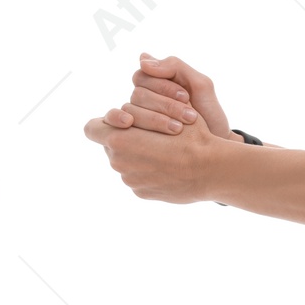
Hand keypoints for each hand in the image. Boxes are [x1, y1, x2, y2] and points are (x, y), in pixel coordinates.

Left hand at [83, 99, 224, 203]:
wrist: (213, 170)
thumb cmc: (191, 136)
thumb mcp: (166, 111)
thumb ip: (137, 112)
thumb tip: (125, 114)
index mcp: (119, 139)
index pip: (92, 128)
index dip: (106, 123)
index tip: (125, 123)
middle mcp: (118, 161)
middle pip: (111, 146)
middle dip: (127, 139)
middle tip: (154, 136)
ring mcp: (129, 179)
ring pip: (126, 162)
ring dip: (140, 156)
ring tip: (166, 153)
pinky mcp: (141, 193)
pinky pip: (138, 178)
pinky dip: (150, 173)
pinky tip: (170, 169)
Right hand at [130, 52, 233, 139]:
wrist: (215, 142)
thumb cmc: (208, 112)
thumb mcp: (199, 84)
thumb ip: (175, 66)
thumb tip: (142, 60)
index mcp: (154, 80)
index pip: (143, 75)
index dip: (163, 86)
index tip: (186, 97)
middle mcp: (143, 96)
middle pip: (138, 93)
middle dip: (165, 105)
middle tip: (190, 116)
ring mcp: (138, 115)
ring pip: (132, 110)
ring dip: (157, 119)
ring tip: (180, 128)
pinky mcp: (137, 134)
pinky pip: (127, 127)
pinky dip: (141, 129)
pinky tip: (158, 134)